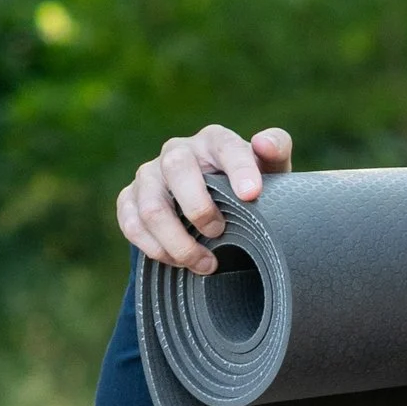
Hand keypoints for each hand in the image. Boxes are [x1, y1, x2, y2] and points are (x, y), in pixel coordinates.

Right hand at [115, 121, 292, 269]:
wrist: (217, 209)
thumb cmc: (246, 189)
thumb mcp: (269, 172)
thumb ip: (276, 151)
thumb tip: (263, 142)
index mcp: (213, 141)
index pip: (225, 146)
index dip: (238, 169)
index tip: (252, 194)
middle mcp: (177, 152)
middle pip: (176, 169)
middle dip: (199, 208)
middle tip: (219, 233)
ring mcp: (150, 175)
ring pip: (152, 207)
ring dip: (178, 242)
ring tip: (206, 264)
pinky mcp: (130, 199)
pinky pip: (131, 223)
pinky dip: (155, 249)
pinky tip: (178, 262)